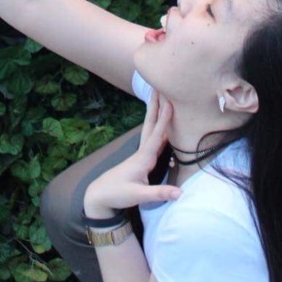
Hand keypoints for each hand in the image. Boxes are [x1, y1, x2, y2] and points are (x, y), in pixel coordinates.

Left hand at [84, 92, 180, 218]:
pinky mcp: (141, 159)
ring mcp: (141, 154)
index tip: (170, 102)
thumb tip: (181, 192)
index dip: (164, 120)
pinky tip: (164, 127)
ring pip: (150, 129)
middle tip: (159, 86)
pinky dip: (159, 128)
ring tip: (161, 98)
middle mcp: (142, 152)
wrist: (100, 196)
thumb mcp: (138, 196)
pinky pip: (152, 139)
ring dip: (156, 113)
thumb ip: (159, 193)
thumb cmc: (118, 194)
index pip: (156, 135)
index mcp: (143, 158)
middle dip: (156, 106)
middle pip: (151, 125)